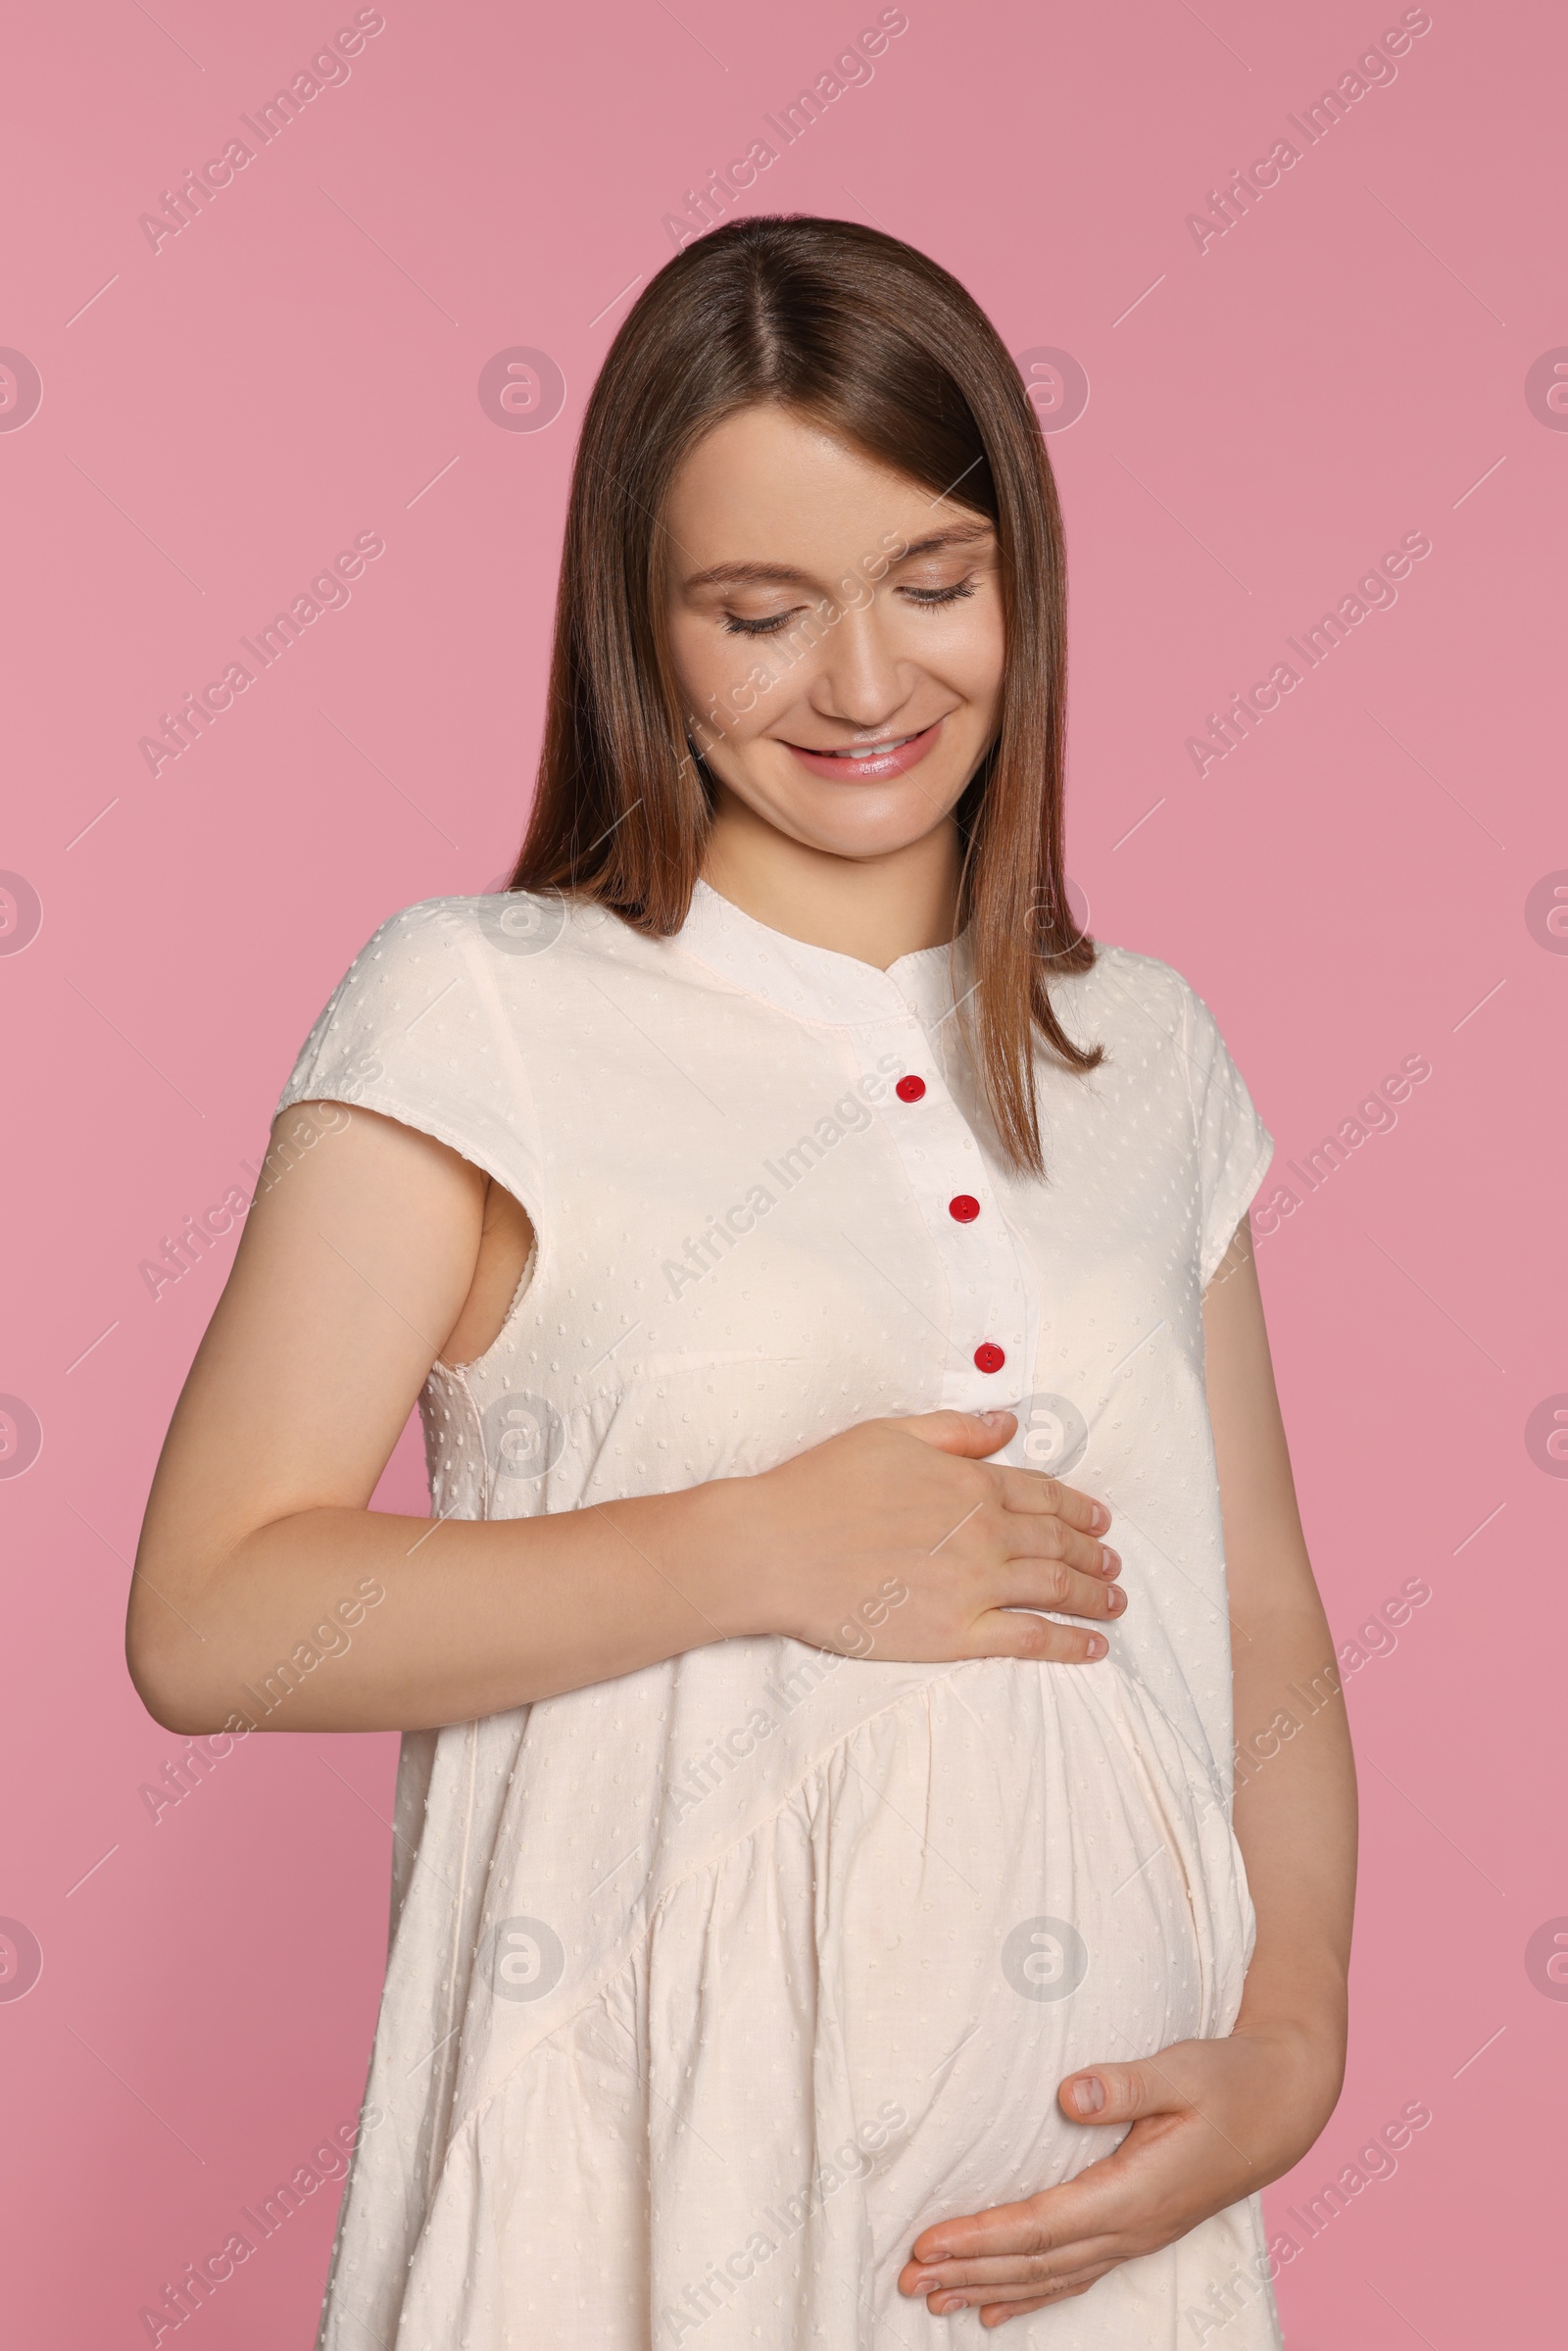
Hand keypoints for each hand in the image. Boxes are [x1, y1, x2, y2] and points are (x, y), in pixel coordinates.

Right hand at [721, 1408, 1123, 1663]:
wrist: (777, 1548)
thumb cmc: (822, 1486)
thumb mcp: (890, 1434)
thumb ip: (957, 1430)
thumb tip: (1009, 1425)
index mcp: (970, 1483)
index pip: (1042, 1494)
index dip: (1078, 1508)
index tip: (1100, 1520)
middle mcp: (984, 1533)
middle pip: (1058, 1543)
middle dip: (1094, 1554)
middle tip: (1114, 1564)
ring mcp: (975, 1586)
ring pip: (1055, 1589)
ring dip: (1094, 1595)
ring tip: (1115, 1602)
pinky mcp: (956, 1634)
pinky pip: (1029, 1639)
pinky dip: (1069, 1643)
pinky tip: (1093, 1647)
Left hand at [897, 2020, 1343, 2324]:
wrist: (1286, 2105)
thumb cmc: (1231, 2080)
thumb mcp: (1183, 2068)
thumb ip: (1126, 2084)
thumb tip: (1068, 2093)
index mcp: (1136, 2193)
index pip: (1041, 2226)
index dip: (982, 2237)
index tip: (928, 2241)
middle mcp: (1132, 2227)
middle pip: (1036, 2263)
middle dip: (969, 2272)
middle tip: (906, 2279)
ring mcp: (1137, 2236)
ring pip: (1051, 2277)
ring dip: (990, 2288)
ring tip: (933, 2298)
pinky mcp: (1138, 2230)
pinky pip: (1074, 2275)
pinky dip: (1030, 2295)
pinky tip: (995, 2309)